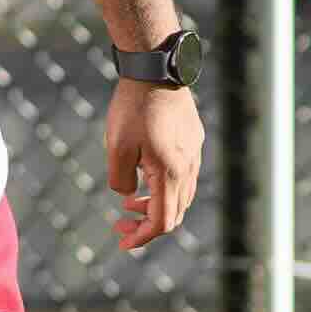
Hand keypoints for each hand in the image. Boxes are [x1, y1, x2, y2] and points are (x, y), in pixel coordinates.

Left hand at [108, 80, 202, 252]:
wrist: (155, 70)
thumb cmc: (133, 108)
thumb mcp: (116, 148)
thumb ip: (121, 181)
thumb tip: (130, 195)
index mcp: (171, 173)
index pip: (162, 222)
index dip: (142, 237)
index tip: (122, 242)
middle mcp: (188, 167)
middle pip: (174, 213)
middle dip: (146, 225)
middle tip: (120, 224)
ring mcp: (194, 153)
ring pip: (181, 195)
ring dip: (156, 205)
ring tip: (130, 202)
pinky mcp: (193, 139)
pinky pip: (184, 175)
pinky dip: (165, 187)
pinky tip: (145, 174)